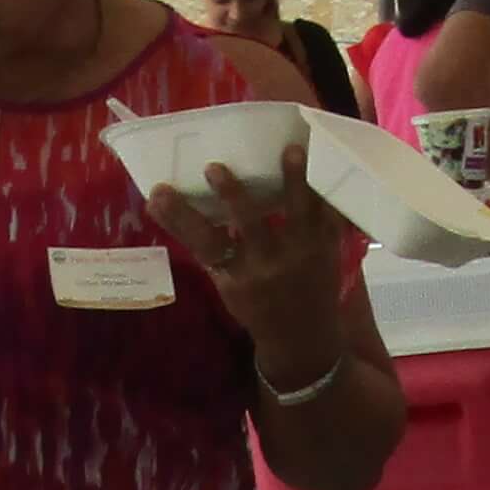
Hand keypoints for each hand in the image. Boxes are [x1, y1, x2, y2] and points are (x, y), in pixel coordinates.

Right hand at [148, 161, 363, 371]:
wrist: (303, 338)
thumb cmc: (255, 307)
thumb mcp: (224, 284)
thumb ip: (205, 246)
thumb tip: (163, 203)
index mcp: (236, 276)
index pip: (202, 243)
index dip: (179, 218)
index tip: (158, 192)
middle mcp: (268, 265)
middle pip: (249, 226)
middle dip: (233, 196)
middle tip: (214, 167)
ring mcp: (302, 255)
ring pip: (298, 214)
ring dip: (294, 181)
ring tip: (290, 150)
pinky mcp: (328, 247)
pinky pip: (331, 214)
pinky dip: (327, 189)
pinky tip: (326, 162)